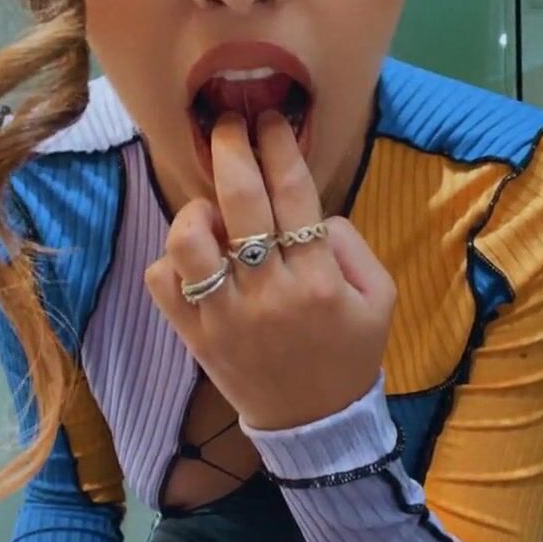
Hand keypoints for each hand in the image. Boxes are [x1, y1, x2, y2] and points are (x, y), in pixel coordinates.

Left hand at [145, 110, 396, 430]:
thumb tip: (310, 211)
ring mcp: (225, 316)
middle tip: (228, 125)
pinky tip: (195, 257)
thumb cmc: (350, 353)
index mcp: (319, 281)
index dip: (279, 146)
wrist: (314, 423)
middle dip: (232, 149)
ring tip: (211, 209)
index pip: (294, 194)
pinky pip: (163, 281)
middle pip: (241, 202)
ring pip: (189, 241)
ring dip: (197, 210)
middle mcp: (269, 293)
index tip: (270, 118)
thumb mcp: (380, 298)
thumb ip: (351, 244)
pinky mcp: (194, 336)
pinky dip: (171, 258)